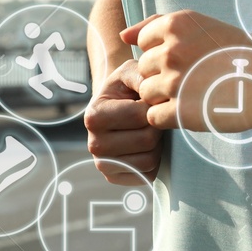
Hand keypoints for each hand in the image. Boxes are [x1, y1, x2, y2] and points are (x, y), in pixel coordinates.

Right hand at [84, 59, 160, 183]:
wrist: (114, 106)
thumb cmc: (125, 88)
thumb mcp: (130, 72)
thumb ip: (142, 75)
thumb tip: (155, 94)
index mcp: (94, 116)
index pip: (140, 116)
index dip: (153, 106)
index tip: (146, 101)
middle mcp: (94, 144)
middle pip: (146, 140)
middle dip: (156, 126)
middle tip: (149, 117)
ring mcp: (103, 164)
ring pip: (149, 160)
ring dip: (157, 144)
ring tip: (146, 130)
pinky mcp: (115, 178)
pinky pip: (148, 175)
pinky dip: (154, 160)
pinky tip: (144, 146)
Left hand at [120, 11, 251, 131]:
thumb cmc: (235, 50)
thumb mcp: (199, 24)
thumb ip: (157, 25)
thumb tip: (123, 37)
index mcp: (175, 24)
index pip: (143, 43)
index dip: (162, 54)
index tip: (188, 57)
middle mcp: (171, 50)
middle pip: (144, 70)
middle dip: (163, 76)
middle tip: (194, 78)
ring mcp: (175, 82)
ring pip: (146, 94)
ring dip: (165, 97)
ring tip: (194, 93)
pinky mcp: (182, 112)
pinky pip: (154, 117)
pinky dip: (169, 117)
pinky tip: (192, 109)